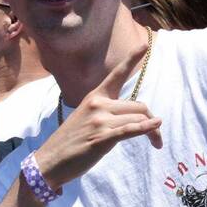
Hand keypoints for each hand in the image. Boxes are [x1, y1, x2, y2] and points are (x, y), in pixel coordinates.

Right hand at [33, 60, 162, 189]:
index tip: (144, 45)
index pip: (116, 75)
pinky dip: (147, 129)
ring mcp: (99, 121)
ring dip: (152, 132)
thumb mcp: (85, 119)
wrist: (49, 161)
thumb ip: (106, 112)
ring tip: (156, 143)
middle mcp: (98, 105)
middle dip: (151, 120)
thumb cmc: (69, 143)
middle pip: (138, 106)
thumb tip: (132, 118)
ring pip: (138, 119)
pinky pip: (131, 129)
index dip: (132, 58)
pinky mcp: (102, 138)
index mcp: (94, 97)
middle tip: (157, 136)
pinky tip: (157, 127)